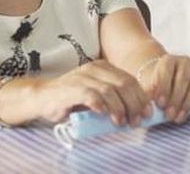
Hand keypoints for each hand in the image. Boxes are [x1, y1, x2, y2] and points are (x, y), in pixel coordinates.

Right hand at [35, 60, 152, 126]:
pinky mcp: (70, 89)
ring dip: (119, 108)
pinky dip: (100, 105)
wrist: (42, 98)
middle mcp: (94, 68)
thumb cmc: (71, 99)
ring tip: (122, 122)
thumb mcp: (96, 95)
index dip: (141, 96)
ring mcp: (82, 77)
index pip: (130, 79)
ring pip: (110, 90)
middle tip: (137, 120)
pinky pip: (91, 95)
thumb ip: (113, 98)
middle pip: (123, 84)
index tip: (148, 112)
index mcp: (104, 67)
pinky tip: (104, 115)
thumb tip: (137, 112)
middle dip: (134, 103)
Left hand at [136, 54, 189, 123]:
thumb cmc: (157, 85)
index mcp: (168, 61)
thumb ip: (147, 95)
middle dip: (176, 99)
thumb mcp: (148, 88)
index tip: (159, 102)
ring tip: (179, 115)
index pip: (166, 71)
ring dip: (188, 101)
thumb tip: (147, 106)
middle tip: (169, 114)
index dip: (163, 87)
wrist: (163, 80)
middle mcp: (183, 62)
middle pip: (182, 79)